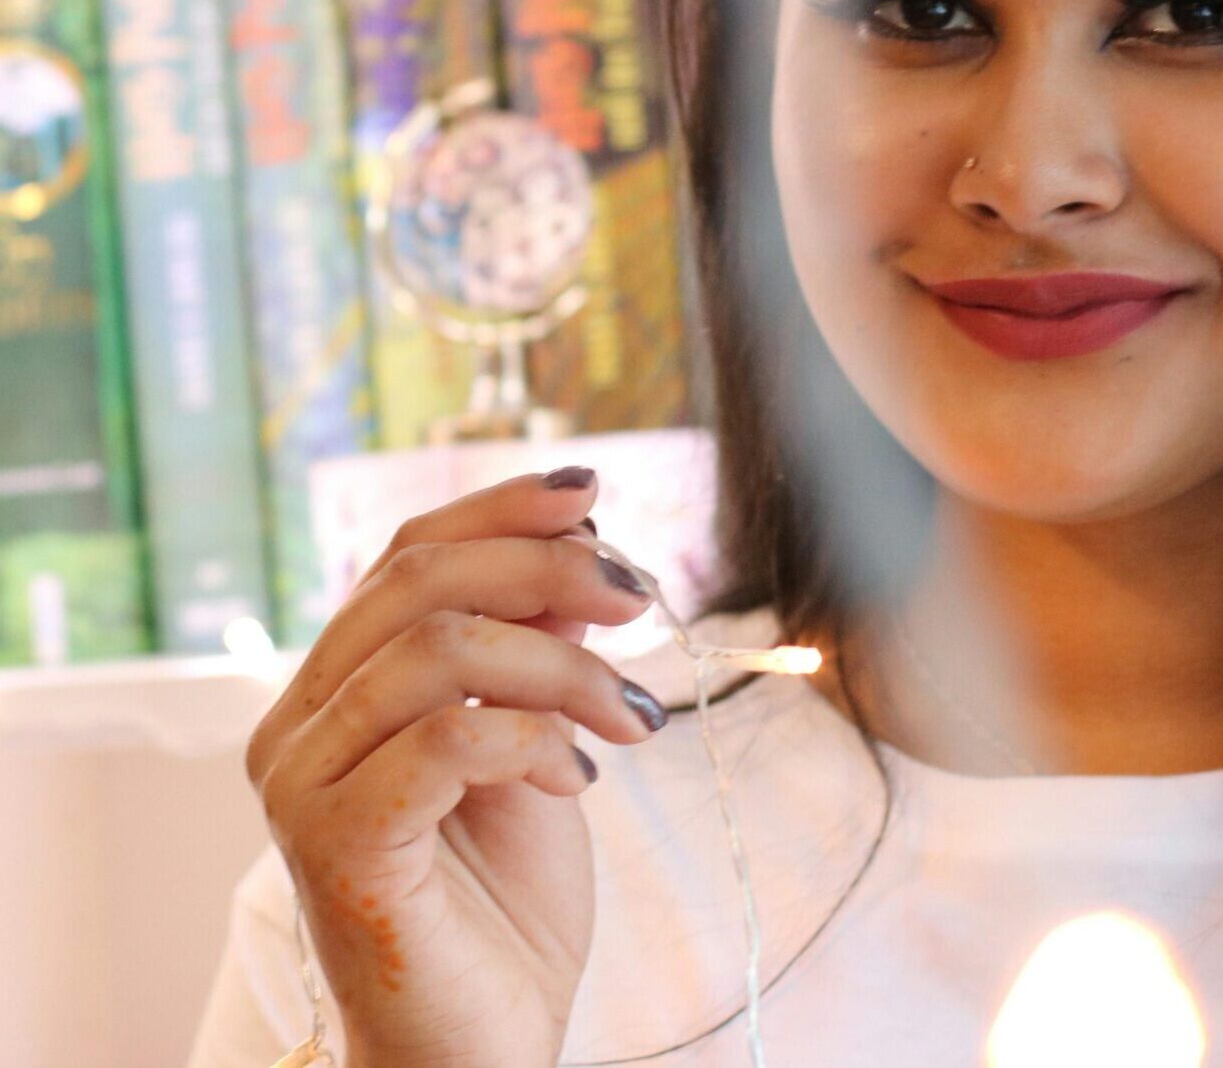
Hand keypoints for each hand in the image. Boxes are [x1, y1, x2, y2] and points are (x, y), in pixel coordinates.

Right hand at [244, 469, 665, 1067]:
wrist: (480, 1044)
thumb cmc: (505, 899)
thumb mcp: (539, 738)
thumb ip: (539, 645)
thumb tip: (583, 544)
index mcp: (336, 685)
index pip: (408, 553)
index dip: (502, 509)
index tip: (595, 495)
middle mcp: (296, 723)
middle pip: (419, 581)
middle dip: (548, 569)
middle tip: (640, 600)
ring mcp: (302, 783)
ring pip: (440, 651)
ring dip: (565, 666)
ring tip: (631, 715)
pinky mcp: (333, 843)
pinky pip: (446, 739)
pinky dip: (535, 739)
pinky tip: (579, 778)